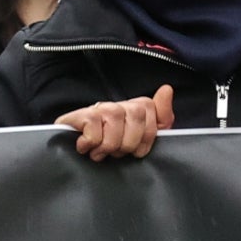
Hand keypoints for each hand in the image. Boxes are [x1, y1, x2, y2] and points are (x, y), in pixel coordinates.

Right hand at [57, 83, 173, 161]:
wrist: (74, 148)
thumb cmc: (111, 146)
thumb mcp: (144, 136)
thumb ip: (162, 116)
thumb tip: (167, 88)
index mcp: (137, 109)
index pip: (155, 120)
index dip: (146, 141)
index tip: (135, 151)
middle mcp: (120, 105)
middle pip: (137, 120)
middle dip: (126, 145)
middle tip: (115, 151)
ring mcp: (101, 108)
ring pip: (115, 129)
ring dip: (106, 148)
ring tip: (99, 151)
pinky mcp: (82, 115)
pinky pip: (94, 133)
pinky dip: (90, 144)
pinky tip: (85, 145)